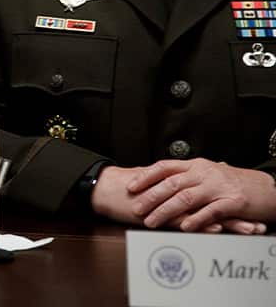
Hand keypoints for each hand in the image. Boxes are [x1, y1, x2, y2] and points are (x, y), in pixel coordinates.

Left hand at [127, 159, 275, 232]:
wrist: (269, 188)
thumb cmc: (236, 183)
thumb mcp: (209, 174)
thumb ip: (188, 176)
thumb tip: (162, 179)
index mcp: (197, 165)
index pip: (165, 167)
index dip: (146, 176)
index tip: (130, 186)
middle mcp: (205, 173)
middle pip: (171, 183)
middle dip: (150, 196)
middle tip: (136, 208)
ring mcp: (219, 187)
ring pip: (186, 197)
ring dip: (166, 211)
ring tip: (151, 221)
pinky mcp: (234, 201)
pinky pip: (211, 211)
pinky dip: (196, 219)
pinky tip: (184, 227)